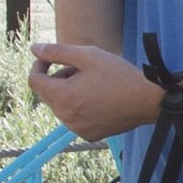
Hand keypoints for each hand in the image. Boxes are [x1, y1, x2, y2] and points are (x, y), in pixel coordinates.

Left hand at [26, 40, 160, 135]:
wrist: (147, 101)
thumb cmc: (119, 75)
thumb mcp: (88, 56)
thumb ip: (57, 51)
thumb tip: (34, 49)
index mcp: (63, 97)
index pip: (34, 81)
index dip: (39, 65)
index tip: (51, 58)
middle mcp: (66, 117)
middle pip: (47, 93)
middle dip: (57, 78)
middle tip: (81, 69)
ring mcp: (77, 128)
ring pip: (60, 106)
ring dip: (68, 92)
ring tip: (93, 83)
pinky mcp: (88, 134)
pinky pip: (74, 118)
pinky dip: (79, 106)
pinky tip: (99, 98)